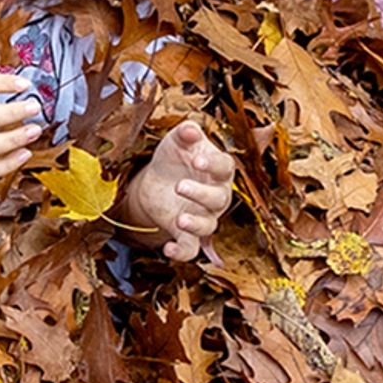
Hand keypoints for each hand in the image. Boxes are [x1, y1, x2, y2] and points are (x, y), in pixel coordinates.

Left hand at [114, 117, 234, 260]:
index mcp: (218, 170)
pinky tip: (168, 250)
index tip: (197, 160)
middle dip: (201, 194)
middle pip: (219, 199)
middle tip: (179, 185)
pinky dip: (181, 253)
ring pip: (208, 225)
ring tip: (180, 219)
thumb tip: (190, 129)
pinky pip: (190, 249)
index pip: (225, 167)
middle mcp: (216, 196)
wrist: (158, 180)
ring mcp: (203, 216)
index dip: (213, 165)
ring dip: (196, 224)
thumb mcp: (177, 140)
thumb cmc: (175, 156)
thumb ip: (185, 133)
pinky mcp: (186, 233)